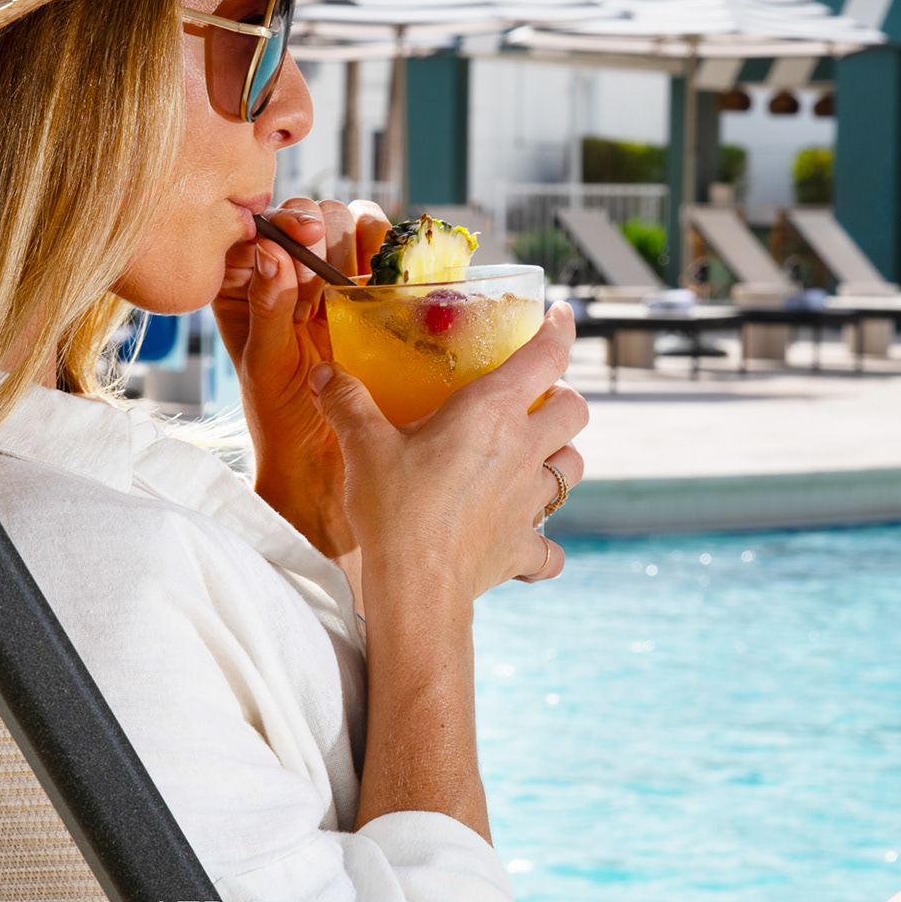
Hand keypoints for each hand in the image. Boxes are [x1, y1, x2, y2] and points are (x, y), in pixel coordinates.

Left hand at [215, 198, 389, 556]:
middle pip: (316, 216)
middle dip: (325, 232)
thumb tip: (271, 252)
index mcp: (249, 283)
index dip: (285, 219)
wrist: (324, 465)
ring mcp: (337, 284)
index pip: (266, 224)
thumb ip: (267, 307)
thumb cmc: (280, 420)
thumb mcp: (265, 364)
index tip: (302, 234)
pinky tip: (393, 275)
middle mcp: (292, 275)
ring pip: (356, 227)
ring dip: (362, 241)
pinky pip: (391, 257)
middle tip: (328, 271)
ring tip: (359, 280)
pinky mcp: (377, 298)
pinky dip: (398, 253)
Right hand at [306, 304, 585, 603]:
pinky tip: (527, 542)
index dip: (560, 330)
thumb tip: (325, 374)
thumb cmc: (394, 509)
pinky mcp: (524, 546)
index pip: (547, 356)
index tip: (563, 315)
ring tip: (536, 456)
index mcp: (492, 413)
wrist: (415, 586)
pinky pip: (551, 548)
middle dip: (564, 398)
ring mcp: (530, 501)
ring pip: (573, 468)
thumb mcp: (364, 446)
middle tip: (539, 398)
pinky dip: (544, 545)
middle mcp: (523, 451)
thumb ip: (347, 402)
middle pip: (576, 410)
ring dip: (561, 457)